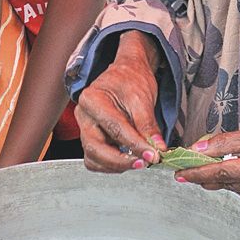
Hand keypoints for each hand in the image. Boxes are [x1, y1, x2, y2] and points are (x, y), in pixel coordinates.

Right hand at [76, 33, 163, 172]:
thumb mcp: (143, 98)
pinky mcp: (91, 139)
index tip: (152, 155)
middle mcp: (83, 115)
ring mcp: (84, 128)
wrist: (127, 73)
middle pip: (95, 147)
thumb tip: (156, 148)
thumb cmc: (132, 80)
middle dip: (121, 160)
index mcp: (92, 99)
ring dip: (116, 165)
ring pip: (93, 158)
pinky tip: (129, 160)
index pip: (114, 128)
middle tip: (145, 163)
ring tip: (139, 162)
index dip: (135, 144)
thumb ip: (148, 125)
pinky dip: (111, 166)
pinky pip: (95, 160)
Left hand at [175, 108, 239, 198]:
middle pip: (231, 181)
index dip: (201, 172)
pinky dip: (237, 174)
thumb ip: (230, 140)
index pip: (226, 171)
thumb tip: (202, 148)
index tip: (181, 172)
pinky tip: (226, 167)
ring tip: (199, 169)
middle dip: (206, 176)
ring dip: (220, 176)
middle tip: (182, 173)